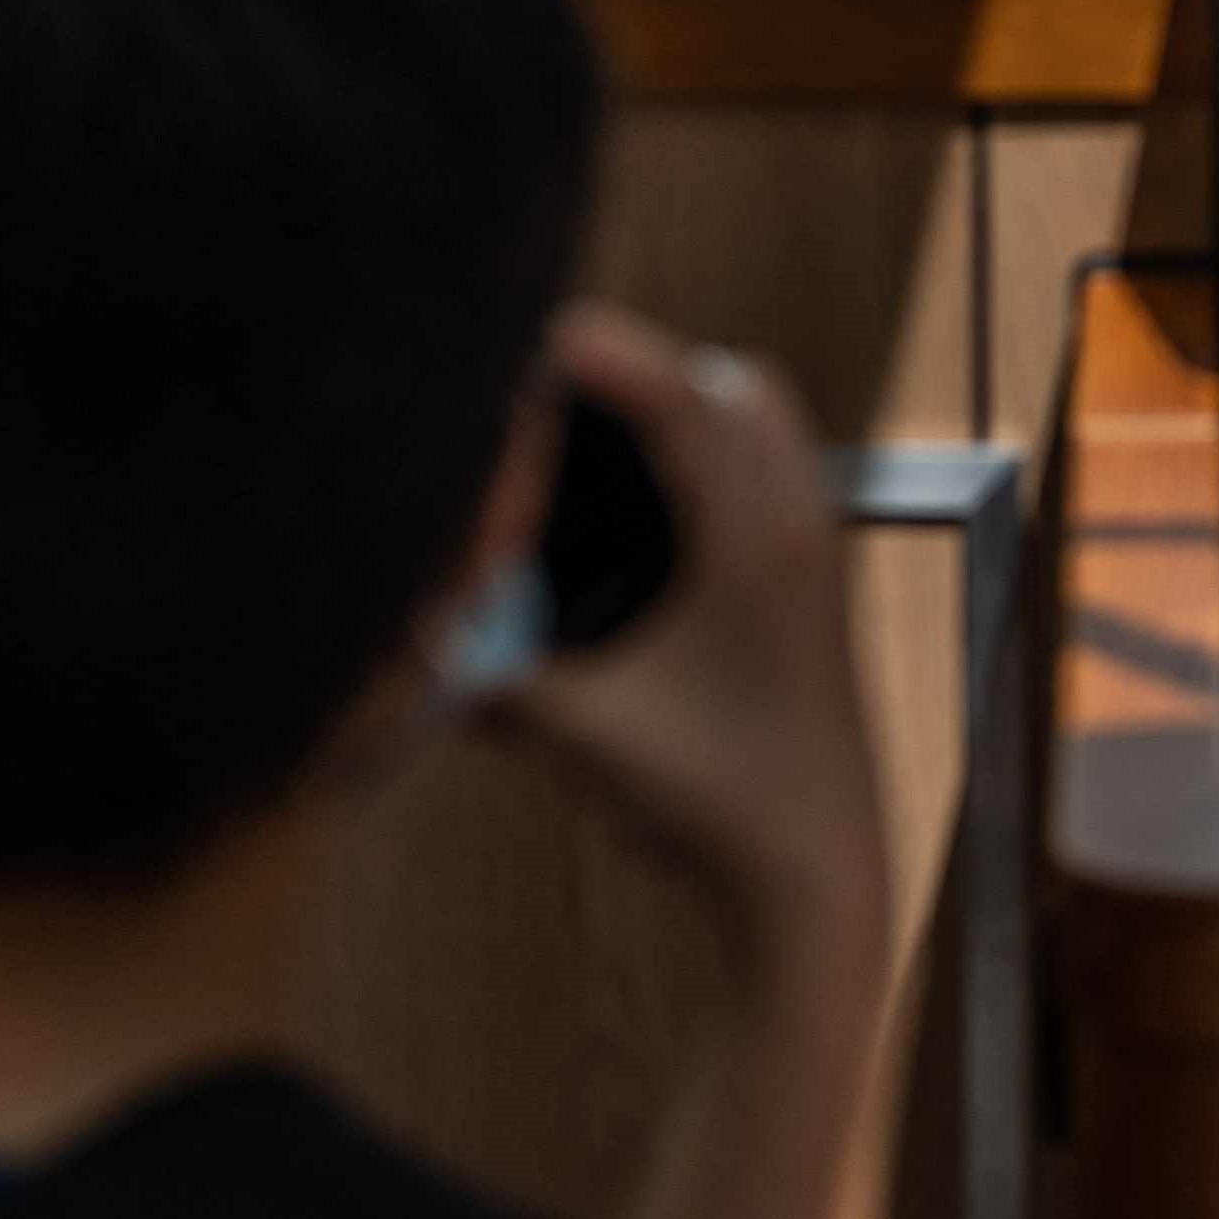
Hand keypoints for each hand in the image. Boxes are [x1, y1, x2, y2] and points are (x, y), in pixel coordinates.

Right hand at [491, 306, 885, 975]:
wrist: (816, 883)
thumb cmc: (713, 809)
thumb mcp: (585, 737)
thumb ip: (487, 682)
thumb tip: (401, 631)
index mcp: (755, 543)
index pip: (681, 395)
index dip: (600, 350)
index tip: (529, 336)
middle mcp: (798, 529)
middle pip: (731, 385)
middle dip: (641, 370)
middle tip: (555, 388)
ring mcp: (816, 554)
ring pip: (760, 424)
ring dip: (682, 407)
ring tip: (594, 433)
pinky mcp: (815, 587)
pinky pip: (771, 473)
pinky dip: (710, 456)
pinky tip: (646, 506)